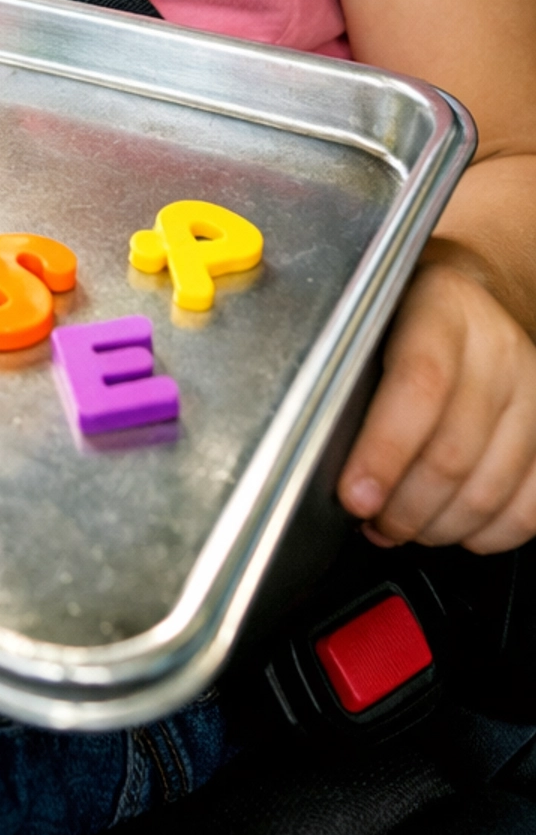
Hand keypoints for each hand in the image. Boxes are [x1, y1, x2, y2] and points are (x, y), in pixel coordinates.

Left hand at [338, 264, 535, 553]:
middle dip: (402, 507)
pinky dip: (485, 535)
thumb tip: (320, 448)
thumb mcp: (370, 314)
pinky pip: (529, 508)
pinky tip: (449, 527)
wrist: (472, 298)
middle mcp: (497, 350)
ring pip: (489, 490)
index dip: (384, 452)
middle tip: (370, 518)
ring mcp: (532, 393)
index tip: (355, 495)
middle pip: (453, 453)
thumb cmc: (409, 314)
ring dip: (436, 527)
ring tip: (399, 525)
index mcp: (442, 310)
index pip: (419, 387)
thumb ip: (350, 369)